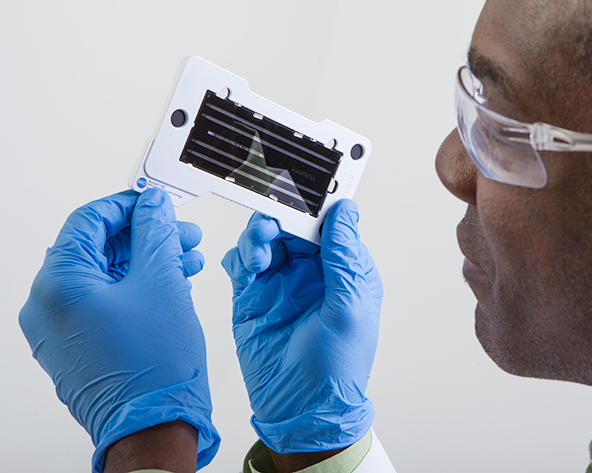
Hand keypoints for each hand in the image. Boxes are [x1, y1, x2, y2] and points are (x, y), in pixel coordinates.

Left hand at [19, 189, 219, 472]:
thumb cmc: (154, 368)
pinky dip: (137, 289)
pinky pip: (106, 303)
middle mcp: (49, 308)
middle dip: (145, 237)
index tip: (155, 202)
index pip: (88, 221)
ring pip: (106, 277)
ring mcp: (61, 331)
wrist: (155, 426)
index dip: (128, 205)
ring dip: (146, 262)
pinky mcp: (79, 348)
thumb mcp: (161, 281)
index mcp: (58, 286)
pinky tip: (172, 283)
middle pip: (97, 249)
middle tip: (179, 232)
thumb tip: (152, 206)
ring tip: (185, 258)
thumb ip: (155, 233)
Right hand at [222, 199, 382, 453]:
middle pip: (291, 224)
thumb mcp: (350, 307)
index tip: (300, 181)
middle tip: (272, 221)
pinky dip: (241, 255)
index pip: (327, 222)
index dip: (314, 202)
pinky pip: (242, 262)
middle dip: (279, 215)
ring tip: (261, 251)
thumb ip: (344, 256)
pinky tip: (247, 265)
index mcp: (341, 269)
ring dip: (259, 235)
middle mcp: (310, 271)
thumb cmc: (338, 366)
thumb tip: (345, 209)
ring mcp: (279, 283)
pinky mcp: (252, 297)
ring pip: (264, 238)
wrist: (302, 410)